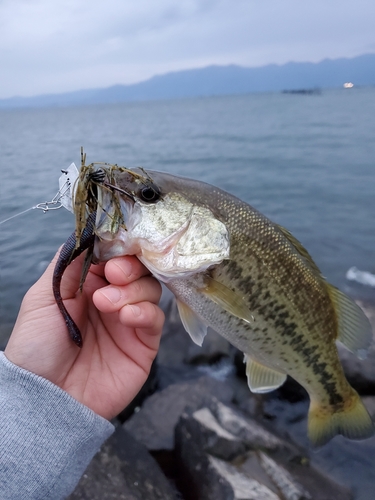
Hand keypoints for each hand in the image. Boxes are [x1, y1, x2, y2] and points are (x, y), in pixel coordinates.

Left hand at [4, 250, 163, 419]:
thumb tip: (88, 233)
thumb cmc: (37, 347)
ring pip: (150, 288)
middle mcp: (112, 298)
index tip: (113, 249)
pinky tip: (126, 317)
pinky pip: (155, 318)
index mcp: (87, 285)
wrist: (47, 398)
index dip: (117, 248)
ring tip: (107, 304)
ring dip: (133, 289)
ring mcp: (129, 320)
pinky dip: (144, 311)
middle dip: (128, 266)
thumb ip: (68, 263)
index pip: (114, 255)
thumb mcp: (43, 297)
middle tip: (113, 275)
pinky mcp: (144, 343)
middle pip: (137, 268)